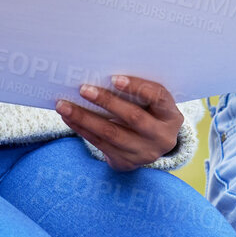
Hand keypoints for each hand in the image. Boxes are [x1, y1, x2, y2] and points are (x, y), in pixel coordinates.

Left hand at [56, 75, 182, 171]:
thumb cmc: (148, 112)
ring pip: (111, 134)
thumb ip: (137, 92)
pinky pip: (99, 144)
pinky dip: (82, 129)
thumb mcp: (152, 104)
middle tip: (83, 89)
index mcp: (172, 116)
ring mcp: (144, 153)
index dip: (138, 87)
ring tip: (64, 105)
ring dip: (84, 118)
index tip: (115, 78)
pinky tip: (69, 118)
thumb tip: (100, 73)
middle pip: (133, 118)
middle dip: (106, 102)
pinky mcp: (126, 163)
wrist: (150, 146)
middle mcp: (162, 137)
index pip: (158, 97)